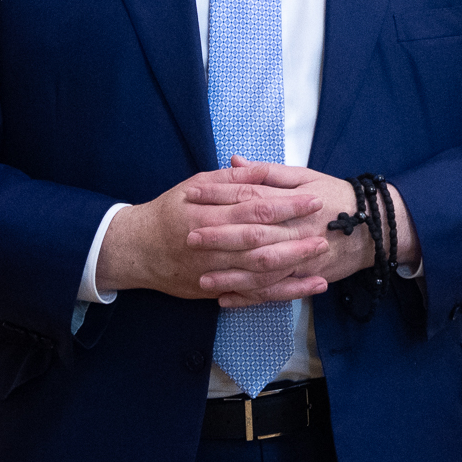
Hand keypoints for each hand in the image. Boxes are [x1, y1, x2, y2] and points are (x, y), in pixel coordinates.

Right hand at [95, 166, 327, 300]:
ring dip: (294, 267)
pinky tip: (309, 287)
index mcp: (207, 214)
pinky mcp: (216, 291)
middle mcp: (211, 246)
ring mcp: (213, 272)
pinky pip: (254, 295)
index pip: (253, 208)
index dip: (285, 205)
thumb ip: (229, 178)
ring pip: (259, 272)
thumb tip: (259, 167)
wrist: (137, 250)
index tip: (312, 200)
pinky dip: (284, 292)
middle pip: (259, 243)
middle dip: (295, 238)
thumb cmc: (169, 212)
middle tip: (324, 232)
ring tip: (322, 258)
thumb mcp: (194, 186)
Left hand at [183, 163, 419, 307]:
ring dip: (231, 276)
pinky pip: (276, 292)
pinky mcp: (307, 279)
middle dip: (220, 238)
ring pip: (263, 270)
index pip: (252, 197)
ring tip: (201, 278)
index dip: (221, 196)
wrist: (376, 227)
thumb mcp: (306, 176)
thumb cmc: (337, 196)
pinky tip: (226, 300)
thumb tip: (233, 163)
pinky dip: (250, 298)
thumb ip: (268, 172)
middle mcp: (298, 231)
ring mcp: (303, 259)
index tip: (193, 195)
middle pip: (255, 235)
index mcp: (296, 202)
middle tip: (189, 238)